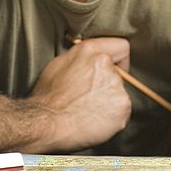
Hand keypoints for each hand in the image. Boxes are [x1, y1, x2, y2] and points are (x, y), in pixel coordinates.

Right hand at [29, 36, 131, 151]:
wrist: (47, 123)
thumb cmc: (48, 99)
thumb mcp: (59, 64)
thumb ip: (81, 58)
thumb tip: (89, 60)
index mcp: (91, 51)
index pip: (121, 47)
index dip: (119, 60)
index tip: (116, 69)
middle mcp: (106, 65)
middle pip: (119, 76)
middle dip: (107, 86)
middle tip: (89, 97)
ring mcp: (116, 86)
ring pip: (119, 95)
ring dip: (109, 103)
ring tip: (88, 110)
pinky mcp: (122, 106)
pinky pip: (122, 112)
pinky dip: (112, 118)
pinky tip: (94, 120)